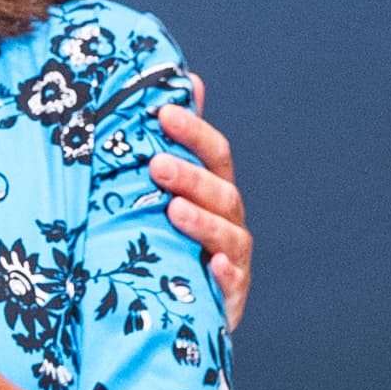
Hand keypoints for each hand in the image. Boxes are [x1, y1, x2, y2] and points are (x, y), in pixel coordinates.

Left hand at [151, 74, 249, 327]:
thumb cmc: (169, 241)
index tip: (163, 113)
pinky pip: (233, 286)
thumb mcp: (167, 193)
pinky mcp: (230, 301)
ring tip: (174, 211)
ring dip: (203, 221)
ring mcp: (233, 261)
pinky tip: (214, 266)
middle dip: (190, 176)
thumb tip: (190, 78)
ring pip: (229, 236)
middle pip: (220, 192)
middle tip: (157, 165)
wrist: (177, 311)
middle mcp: (229, 222)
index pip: (214, 154)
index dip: (193, 132)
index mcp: (215, 191)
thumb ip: (178, 142)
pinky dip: (227, 275)